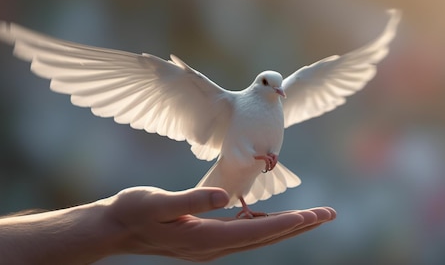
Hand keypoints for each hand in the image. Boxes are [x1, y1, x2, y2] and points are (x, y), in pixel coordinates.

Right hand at [104, 186, 335, 261]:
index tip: (312, 215)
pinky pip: (245, 233)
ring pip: (259, 236)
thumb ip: (191, 199)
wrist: (114, 229)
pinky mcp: (207, 240)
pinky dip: (266, 225)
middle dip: (299, 224)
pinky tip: (276, 218)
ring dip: (288, 225)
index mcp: (205, 238)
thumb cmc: (133, 211)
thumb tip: (224, 197)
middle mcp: (213, 247)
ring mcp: (211, 247)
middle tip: (330, 213)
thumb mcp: (157, 203)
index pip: (255, 230)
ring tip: (313, 216)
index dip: (285, 223)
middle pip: (265, 236)